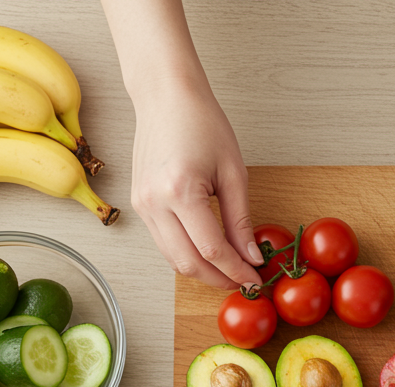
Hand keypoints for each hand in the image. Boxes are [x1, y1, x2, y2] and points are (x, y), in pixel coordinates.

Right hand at [129, 84, 260, 288]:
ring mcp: (142, 205)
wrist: (165, 97)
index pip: (212, 250)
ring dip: (202, 271)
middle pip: (188, 263)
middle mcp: (155, 202)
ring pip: (172, 259)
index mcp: (181, 191)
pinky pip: (163, 243)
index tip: (255, 279)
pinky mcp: (139, 204)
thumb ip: (241, 219)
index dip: (236, 270)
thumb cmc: (201, 122)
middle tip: (243, 281)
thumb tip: (251, 256)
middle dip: (218, 279)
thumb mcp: (233, 171)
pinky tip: (208, 253)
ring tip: (228, 270)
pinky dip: (186, 254)